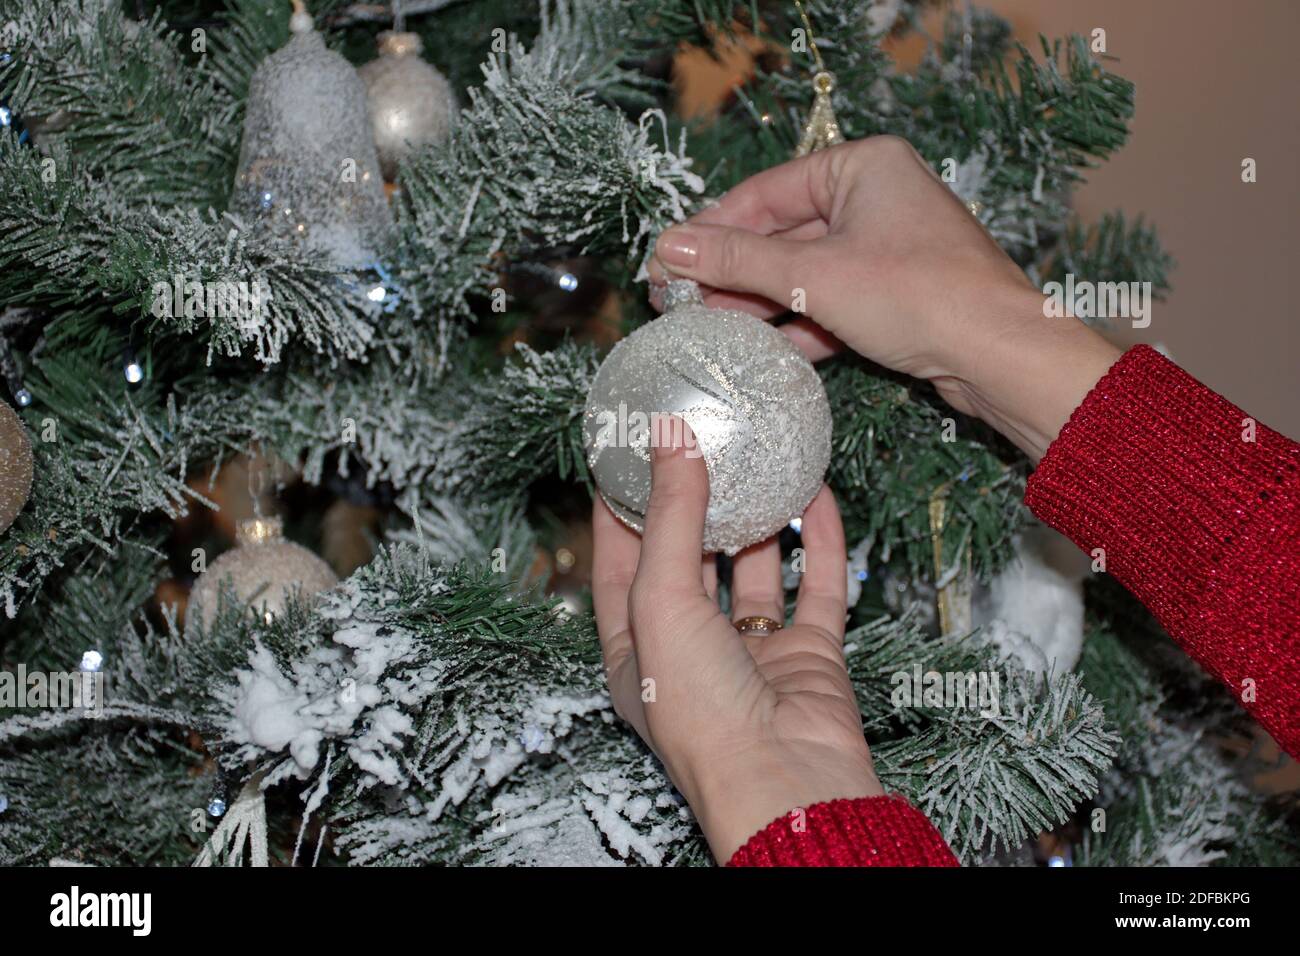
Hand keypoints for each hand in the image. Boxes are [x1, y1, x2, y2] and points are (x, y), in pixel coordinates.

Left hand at [591, 415, 882, 863]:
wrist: (784, 780)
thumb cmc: (701, 709)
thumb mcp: (662, 601)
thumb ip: (669, 518)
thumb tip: (671, 439)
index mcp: (636, 651)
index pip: (618, 568)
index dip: (619, 513)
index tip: (625, 457)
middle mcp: (692, 651)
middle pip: (687, 564)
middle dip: (691, 507)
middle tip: (697, 446)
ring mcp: (753, 654)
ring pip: (754, 572)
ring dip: (756, 521)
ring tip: (755, 461)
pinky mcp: (809, 655)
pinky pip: (818, 587)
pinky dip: (819, 542)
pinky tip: (817, 494)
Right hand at [649, 136, 1120, 461]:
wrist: (1001, 357)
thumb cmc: (918, 296)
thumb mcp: (814, 276)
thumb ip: (739, 260)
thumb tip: (670, 246)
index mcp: (862, 166)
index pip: (766, 192)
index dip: (712, 229)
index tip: (668, 261)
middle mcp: (877, 196)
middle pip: (784, 232)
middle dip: (735, 272)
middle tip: (681, 300)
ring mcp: (890, 246)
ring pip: (807, 270)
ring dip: (762, 301)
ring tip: (712, 328)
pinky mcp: (899, 292)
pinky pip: (833, 299)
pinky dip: (801, 323)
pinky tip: (765, 349)